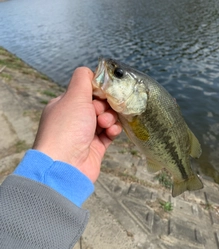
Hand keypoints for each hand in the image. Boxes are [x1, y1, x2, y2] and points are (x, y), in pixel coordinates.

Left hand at [33, 67, 121, 182]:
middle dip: (104, 106)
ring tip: (105, 124)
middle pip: (98, 104)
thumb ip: (83, 79)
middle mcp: (74, 119)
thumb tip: (90, 71)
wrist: (66, 165)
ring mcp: (85, 134)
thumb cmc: (67, 129)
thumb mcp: (73, 96)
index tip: (105, 92)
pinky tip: (111, 131)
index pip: (86, 91)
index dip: (98, 90)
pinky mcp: (96, 147)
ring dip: (110, 118)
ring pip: (106, 118)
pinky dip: (113, 130)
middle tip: (100, 112)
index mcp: (65, 105)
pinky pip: (109, 133)